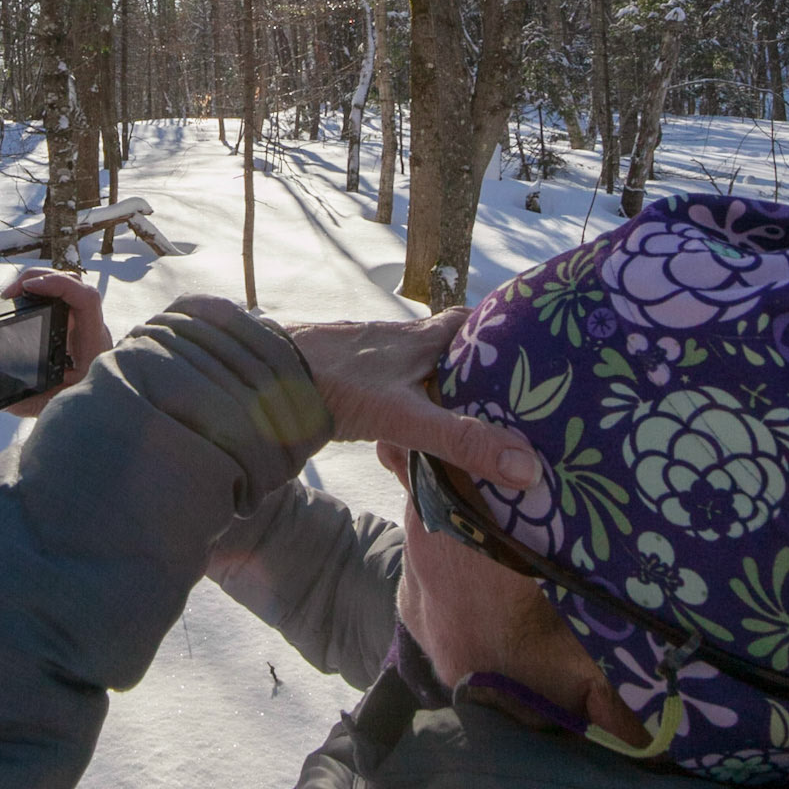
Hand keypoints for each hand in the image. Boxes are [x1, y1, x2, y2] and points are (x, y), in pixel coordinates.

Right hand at [0, 269, 112, 417]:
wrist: (104, 406)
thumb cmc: (85, 404)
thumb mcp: (55, 404)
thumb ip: (30, 402)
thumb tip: (5, 398)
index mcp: (91, 342)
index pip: (85, 298)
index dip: (58, 285)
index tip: (28, 289)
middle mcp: (90, 327)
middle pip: (74, 283)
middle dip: (40, 278)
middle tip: (10, 293)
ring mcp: (83, 324)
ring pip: (67, 287)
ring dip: (39, 283)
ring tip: (11, 296)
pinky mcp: (74, 325)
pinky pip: (60, 298)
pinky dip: (40, 294)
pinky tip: (21, 302)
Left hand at [286, 310, 541, 493]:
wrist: (260, 377)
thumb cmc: (335, 386)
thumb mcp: (407, 418)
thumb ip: (463, 442)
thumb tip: (529, 467)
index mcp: (419, 339)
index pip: (470, 321)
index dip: (500, 327)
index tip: (529, 343)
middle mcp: (395, 339)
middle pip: (444, 341)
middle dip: (472, 359)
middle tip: (503, 388)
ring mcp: (365, 354)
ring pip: (413, 361)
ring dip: (436, 378)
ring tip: (462, 410)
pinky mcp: (341, 373)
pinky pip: (385, 379)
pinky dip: (403, 393)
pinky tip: (402, 418)